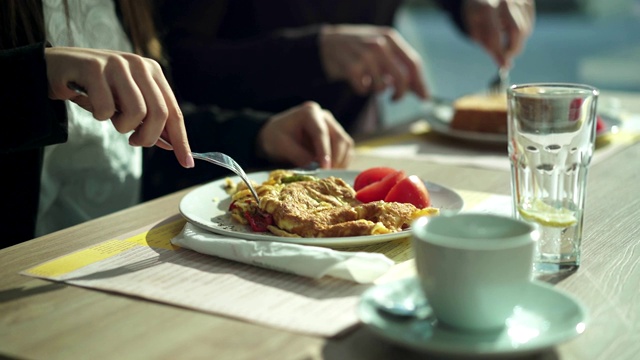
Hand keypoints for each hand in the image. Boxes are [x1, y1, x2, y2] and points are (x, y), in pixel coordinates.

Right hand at [44, 46, 193, 167]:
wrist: (57, 68)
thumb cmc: (97, 89)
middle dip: (148, 137)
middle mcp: (139, 65)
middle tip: (135, 141)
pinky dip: (99, 115)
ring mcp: (117, 64)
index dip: (181, 140)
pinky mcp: (94, 68)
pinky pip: (106, 109)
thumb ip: (148, 120)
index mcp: (152, 73)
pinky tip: (92, 104)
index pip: (174, 111)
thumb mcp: (127, 102)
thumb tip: (171, 145)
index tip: (186, 162)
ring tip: (111, 118)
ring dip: (122, 126)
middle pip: (159, 113)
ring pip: (136, 112)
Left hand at [257, 102, 353, 168]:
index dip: (324, 151)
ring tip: (330, 174)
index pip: (321, 133)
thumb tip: (314, 166)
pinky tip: (333, 170)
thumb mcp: (281, 145)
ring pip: (345, 143)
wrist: (277, 134)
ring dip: (341, 161)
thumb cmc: (276, 137)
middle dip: (335, 158)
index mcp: (309, 113)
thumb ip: (297, 155)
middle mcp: (325, 117)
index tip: (325, 168)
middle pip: (338, 138)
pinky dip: (342, 161)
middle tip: (328, 175)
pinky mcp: (337, 136)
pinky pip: (346, 149)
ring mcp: (333, 125)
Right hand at [319, 25, 428, 100]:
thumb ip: (399, 65)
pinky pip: (364, 90)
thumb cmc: (360, 48)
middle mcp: (379, 45)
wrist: (328, 44)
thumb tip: (422, 93)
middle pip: (401, 78)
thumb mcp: (381, 48)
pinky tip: (358, 80)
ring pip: (381, 87)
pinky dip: (362, 89)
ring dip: (376, 89)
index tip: (424, 98)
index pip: (413, 63)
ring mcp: (364, 56)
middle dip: (400, 93)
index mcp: (390, 38)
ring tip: (369, 80)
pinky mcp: (351, 68)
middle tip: (394, 99)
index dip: (420, 83)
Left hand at [463, 0, 535, 67]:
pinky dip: (522, 29)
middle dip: (513, 49)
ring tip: (503, 34)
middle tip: (507, 57)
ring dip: (516, 39)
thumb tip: (503, 63)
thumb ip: (486, 44)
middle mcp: (505, 1)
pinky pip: (530, 21)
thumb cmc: (476, 11)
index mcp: (486, 7)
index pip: (494, 35)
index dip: (499, 53)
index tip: (504, 66)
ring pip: (526, 28)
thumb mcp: (473, 26)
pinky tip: (510, 25)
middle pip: (517, 31)